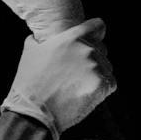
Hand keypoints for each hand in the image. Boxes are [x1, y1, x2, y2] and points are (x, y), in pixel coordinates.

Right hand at [2, 18, 115, 137]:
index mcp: (72, 38)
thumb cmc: (30, 83)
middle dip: (93, 58)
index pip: (98, 26)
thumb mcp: (30, 52)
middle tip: (77, 72)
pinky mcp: (101, 86)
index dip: (95, 33)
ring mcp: (96, 68)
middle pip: (102, 50)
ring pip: (106, 67)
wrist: (33, 113)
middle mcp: (88, 50)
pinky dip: (101, 89)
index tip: (92, 39)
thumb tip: (40, 37)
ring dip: (97, 74)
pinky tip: (84, 93)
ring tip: (78, 86)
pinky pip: (110, 83)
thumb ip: (40, 39)